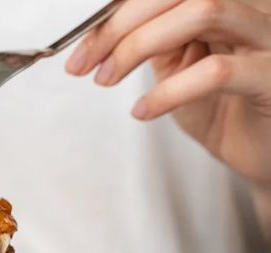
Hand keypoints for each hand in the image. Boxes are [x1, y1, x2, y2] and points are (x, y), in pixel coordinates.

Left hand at [66, 0, 270, 184]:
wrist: (260, 155)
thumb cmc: (221, 109)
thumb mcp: (176, 65)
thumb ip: (151, 37)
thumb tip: (101, 25)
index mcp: (228, 2)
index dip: (118, 10)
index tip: (81, 44)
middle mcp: (256, 8)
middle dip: (119, 25)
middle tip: (84, 63)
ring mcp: (270, 39)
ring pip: (204, 12)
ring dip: (139, 45)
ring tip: (107, 78)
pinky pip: (217, 72)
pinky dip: (168, 90)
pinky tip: (142, 111)